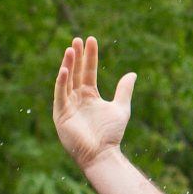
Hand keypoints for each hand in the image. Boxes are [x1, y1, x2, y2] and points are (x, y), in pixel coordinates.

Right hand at [52, 36, 135, 170]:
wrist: (103, 153)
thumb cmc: (111, 134)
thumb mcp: (121, 108)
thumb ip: (124, 90)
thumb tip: (132, 73)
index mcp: (89, 96)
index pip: (88, 71)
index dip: (90, 56)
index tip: (91, 40)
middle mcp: (77, 98)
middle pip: (76, 72)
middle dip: (76, 56)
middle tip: (77, 40)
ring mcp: (68, 105)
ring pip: (66, 80)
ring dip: (68, 65)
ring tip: (70, 49)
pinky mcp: (61, 114)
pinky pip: (60, 95)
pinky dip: (61, 82)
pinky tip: (64, 70)